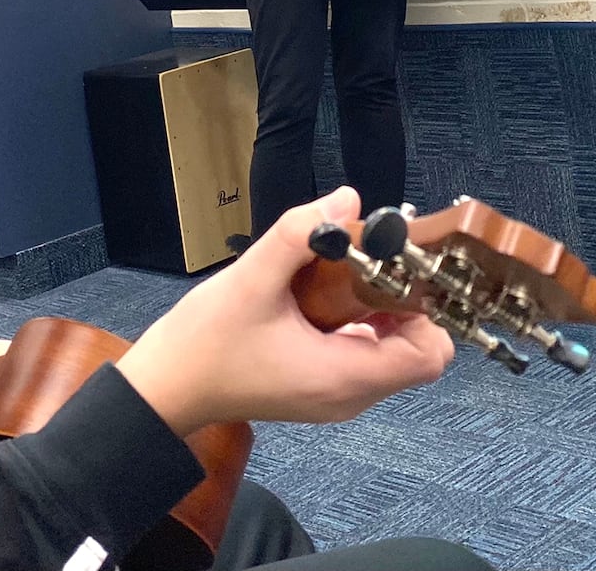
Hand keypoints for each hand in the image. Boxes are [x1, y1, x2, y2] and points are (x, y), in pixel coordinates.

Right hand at [114, 187, 453, 436]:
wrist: (166, 386)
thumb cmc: (204, 345)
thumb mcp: (250, 280)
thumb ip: (298, 236)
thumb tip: (345, 200)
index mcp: (343, 376)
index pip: (429, 353)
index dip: (425, 308)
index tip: (399, 269)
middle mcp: (348, 394)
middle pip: (413, 350)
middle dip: (401, 302)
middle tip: (369, 261)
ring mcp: (334, 394)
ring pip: (388, 351)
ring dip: (377, 310)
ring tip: (342, 273)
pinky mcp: (318, 386)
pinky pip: (361, 355)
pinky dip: (355, 323)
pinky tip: (321, 295)